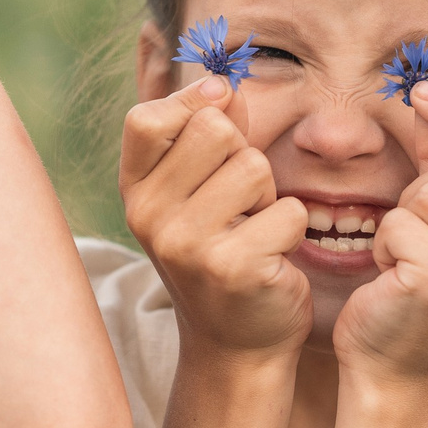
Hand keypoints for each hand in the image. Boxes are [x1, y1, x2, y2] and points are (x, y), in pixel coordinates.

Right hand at [120, 74, 311, 360]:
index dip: (191, 109)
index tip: (218, 130)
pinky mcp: (232, 267)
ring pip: (254, 166)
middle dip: (242, 155)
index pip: (147, 118)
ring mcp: (186, 243)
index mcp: (134, 192)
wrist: (236, 342)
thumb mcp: (194, 193)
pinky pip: (289, 211)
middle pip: (213, 128)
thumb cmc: (219, 253)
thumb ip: (204, 134)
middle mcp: (148, 216)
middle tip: (240, 202)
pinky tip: (272, 256)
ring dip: (270, 196)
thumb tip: (223, 85)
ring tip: (254, 229)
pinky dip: (293, 230)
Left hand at [332, 81, 427, 385]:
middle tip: (421, 243)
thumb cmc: (424, 294)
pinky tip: (396, 280)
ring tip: (411, 263)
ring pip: (427, 194)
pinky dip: (387, 245)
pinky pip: (400, 223)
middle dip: (422, 196)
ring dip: (403, 223)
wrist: (400, 372)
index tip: (423, 89)